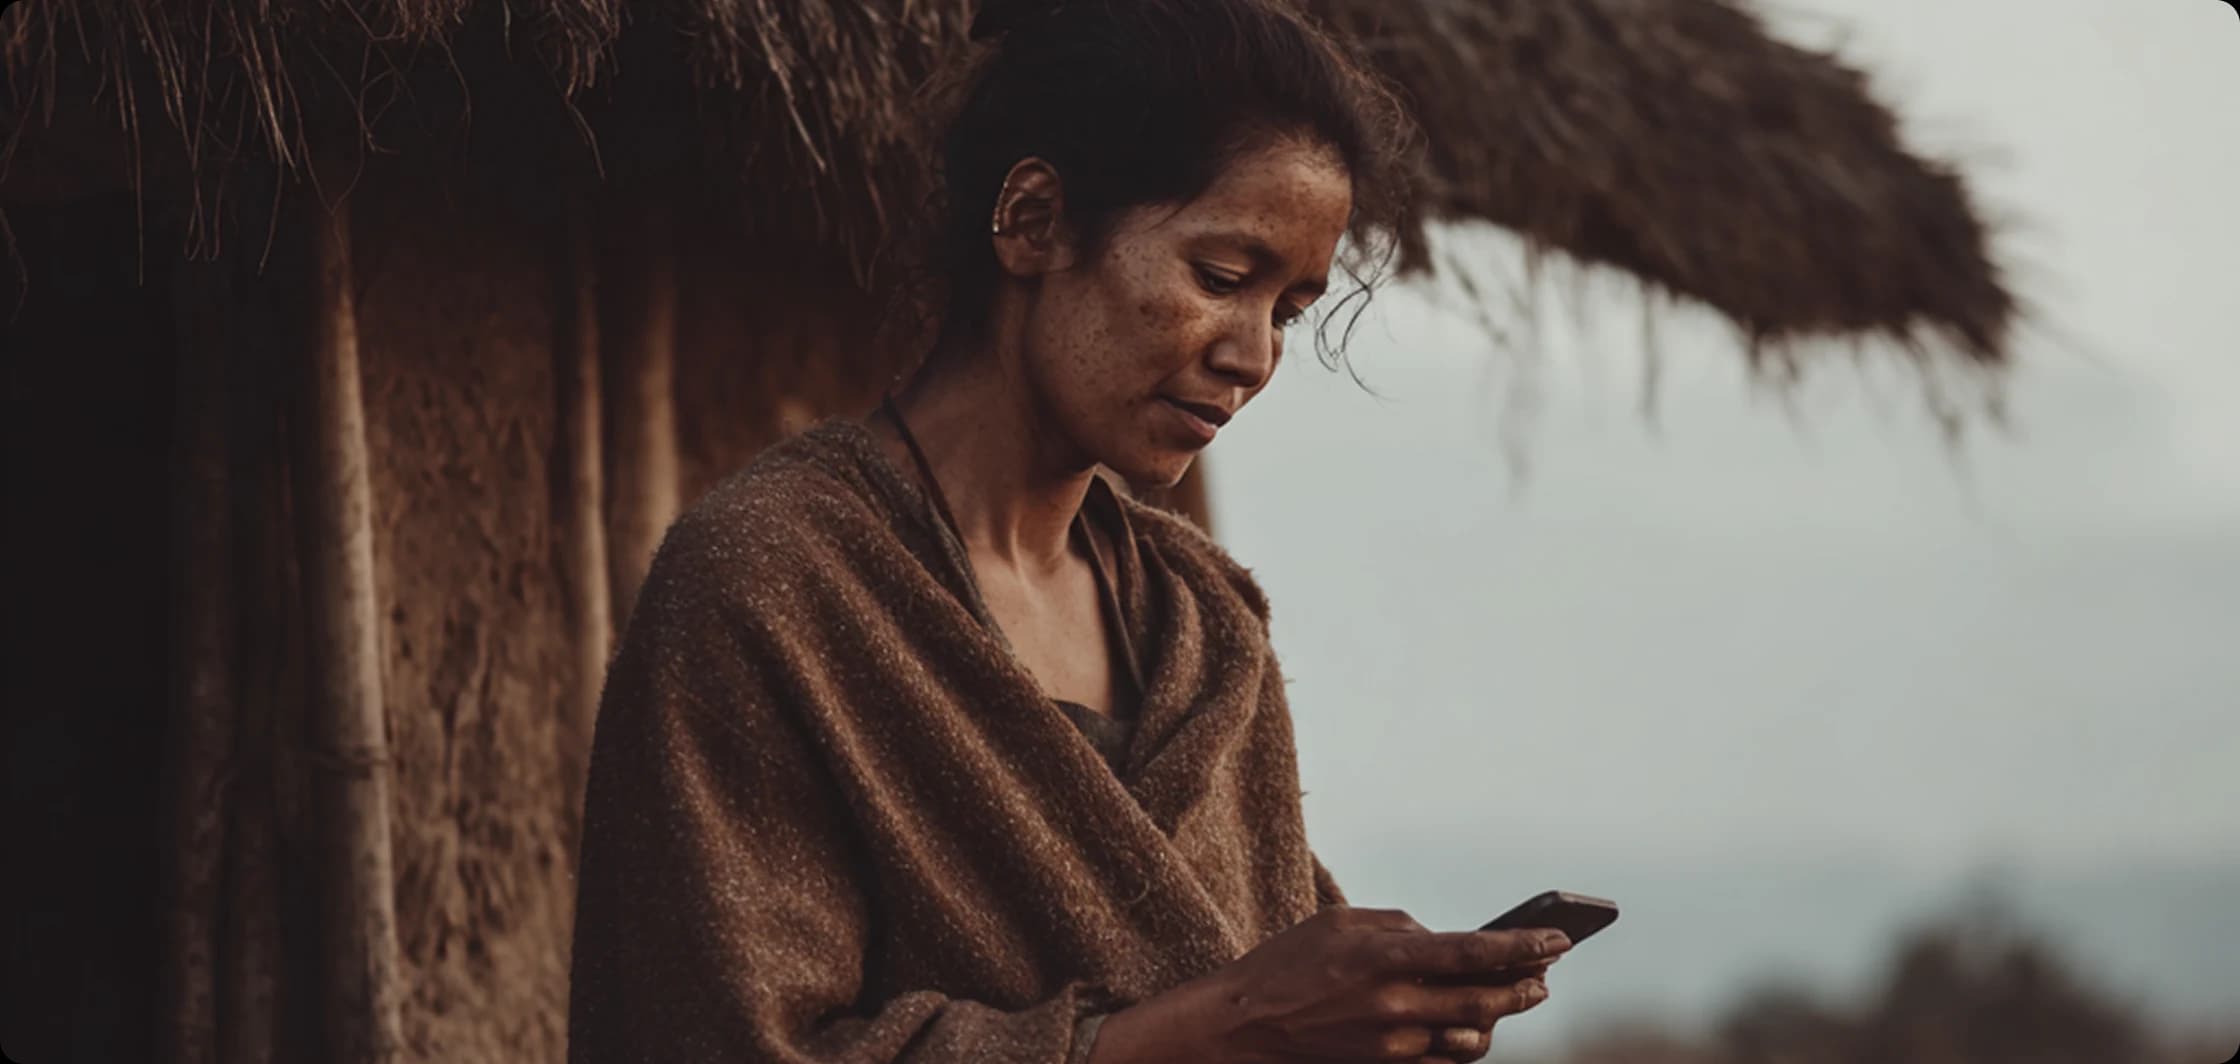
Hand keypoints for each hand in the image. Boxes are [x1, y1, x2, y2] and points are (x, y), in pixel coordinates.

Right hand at [1089, 906, 1568, 1063]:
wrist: (1244, 1026)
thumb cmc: (1290, 963)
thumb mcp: (1341, 922)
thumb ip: (1399, 926)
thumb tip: (1443, 939)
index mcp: (1387, 958)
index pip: (1476, 952)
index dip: (1525, 946)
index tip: (1558, 939)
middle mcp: (1397, 1006)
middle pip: (1487, 1000)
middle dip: (1525, 987)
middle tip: (1545, 976)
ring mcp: (1394, 1045)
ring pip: (1473, 1038)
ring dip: (1500, 1018)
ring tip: (1515, 998)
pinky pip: (1445, 1062)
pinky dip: (1466, 1043)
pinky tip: (1474, 1026)